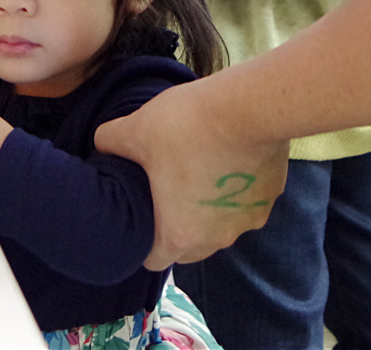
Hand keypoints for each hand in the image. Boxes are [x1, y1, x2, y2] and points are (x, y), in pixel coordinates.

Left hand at [95, 81, 287, 270]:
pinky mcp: (270, 198)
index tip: (138, 216)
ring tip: (196, 170)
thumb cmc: (185, 127)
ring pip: (220, 227)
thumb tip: (101, 143)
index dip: (141, 242)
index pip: (153, 261)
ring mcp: (247, 221)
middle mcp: (216, 239)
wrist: (248, 108)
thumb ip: (109, 142)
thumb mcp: (134, 129)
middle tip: (163, 191)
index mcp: (179, 235)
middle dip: (175, 227)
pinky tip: (225, 157)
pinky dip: (234, 189)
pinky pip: (245, 202)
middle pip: (189, 248)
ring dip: (208, 209)